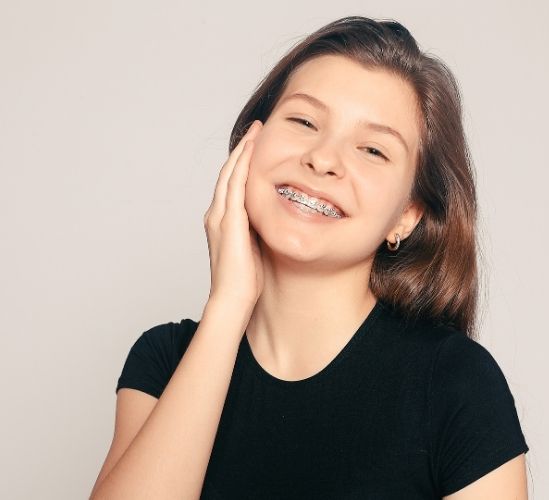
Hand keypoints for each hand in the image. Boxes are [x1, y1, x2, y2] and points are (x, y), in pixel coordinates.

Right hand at [203, 120, 263, 309]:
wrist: (232, 300)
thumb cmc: (244, 281)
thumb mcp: (253, 247)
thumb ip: (256, 230)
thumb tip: (271, 219)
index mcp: (222, 221)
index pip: (231, 185)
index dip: (242, 163)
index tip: (256, 146)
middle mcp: (216, 215)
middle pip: (228, 173)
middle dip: (242, 149)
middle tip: (256, 129)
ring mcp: (220, 216)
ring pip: (229, 173)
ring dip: (242, 150)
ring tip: (255, 131)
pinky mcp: (229, 221)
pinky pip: (234, 184)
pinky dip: (242, 164)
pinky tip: (251, 149)